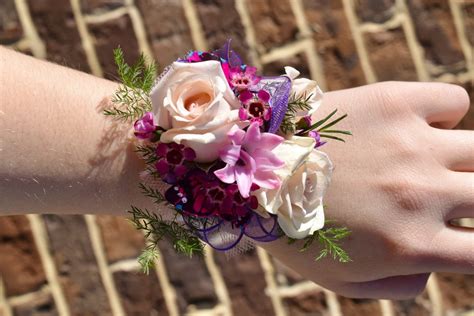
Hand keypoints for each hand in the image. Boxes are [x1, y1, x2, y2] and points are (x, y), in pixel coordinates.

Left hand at [261, 81, 472, 298]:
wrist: (251, 167)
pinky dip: (443, 113)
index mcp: (411, 245)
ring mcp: (412, 145)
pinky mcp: (394, 102)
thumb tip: (431, 266)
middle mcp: (421, 195)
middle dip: (473, 200)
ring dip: (463, 161)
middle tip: (444, 193)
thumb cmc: (294, 227)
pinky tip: (414, 126)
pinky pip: (452, 100)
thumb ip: (399, 283)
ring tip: (427, 160)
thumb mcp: (342, 279)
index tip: (463, 234)